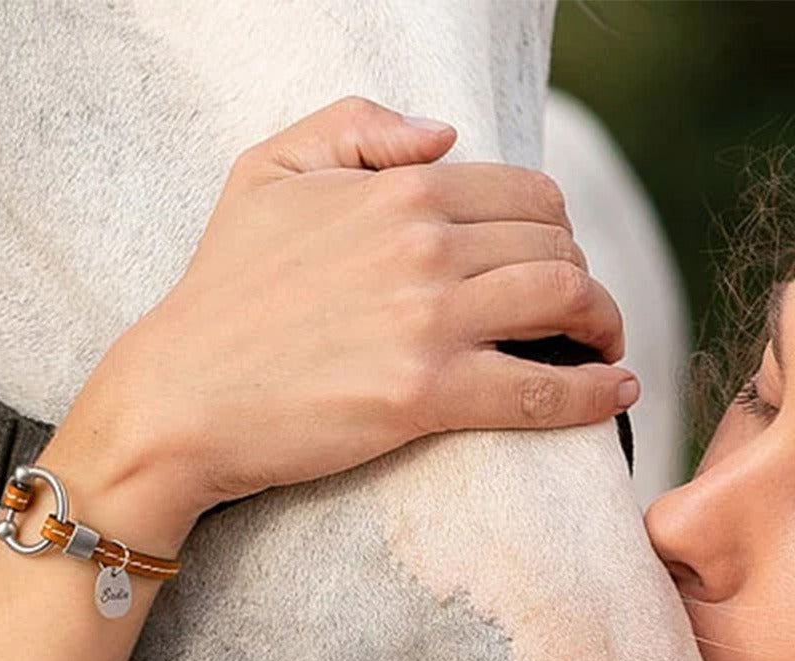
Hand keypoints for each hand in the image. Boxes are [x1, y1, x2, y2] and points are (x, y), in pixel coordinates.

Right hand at [78, 95, 637, 519]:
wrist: (178, 397)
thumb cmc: (218, 292)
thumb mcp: (265, 172)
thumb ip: (356, 128)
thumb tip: (444, 134)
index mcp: (397, 190)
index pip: (525, 195)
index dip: (553, 230)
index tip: (550, 264)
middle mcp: (424, 246)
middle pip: (557, 247)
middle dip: (580, 277)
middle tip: (577, 314)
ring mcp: (428, 322)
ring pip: (566, 303)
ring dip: (602, 325)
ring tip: (602, 348)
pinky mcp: (425, 396)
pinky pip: (541, 390)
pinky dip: (592, 392)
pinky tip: (615, 391)